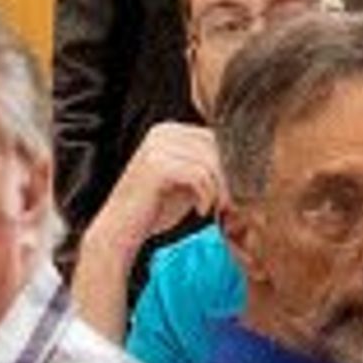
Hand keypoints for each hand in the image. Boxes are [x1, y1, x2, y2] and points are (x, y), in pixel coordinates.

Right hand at [101, 118, 223, 235]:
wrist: (120, 232)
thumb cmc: (154, 210)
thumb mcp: (185, 181)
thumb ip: (205, 166)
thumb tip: (243, 164)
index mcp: (169, 130)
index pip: (213, 137)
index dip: (229, 164)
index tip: (234, 191)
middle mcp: (163, 132)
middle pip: (215, 146)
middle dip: (227, 177)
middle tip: (229, 203)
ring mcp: (158, 146)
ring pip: (210, 161)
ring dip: (220, 190)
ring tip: (214, 209)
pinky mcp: (158, 165)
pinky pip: (200, 175)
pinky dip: (207, 196)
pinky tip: (201, 211)